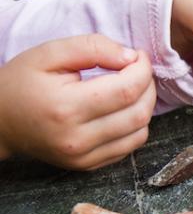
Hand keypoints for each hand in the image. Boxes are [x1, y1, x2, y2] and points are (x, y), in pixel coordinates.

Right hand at [0, 34, 155, 169]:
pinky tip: (122, 108)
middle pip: (139, 112)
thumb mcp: (49, 53)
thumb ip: (92, 47)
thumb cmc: (22, 82)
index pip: (127, 89)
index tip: (137, 55)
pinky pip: (130, 146)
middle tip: (137, 69)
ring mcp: (83, 157)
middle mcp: (77, 139)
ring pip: (141, 132)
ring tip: (130, 87)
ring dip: (145, 106)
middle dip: (148, 85)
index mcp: (66, 108)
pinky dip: (136, 125)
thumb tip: (130, 57)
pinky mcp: (87, 166)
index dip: (142, 68)